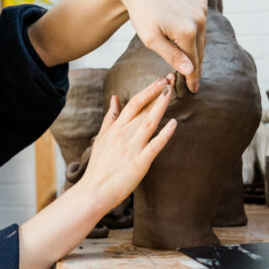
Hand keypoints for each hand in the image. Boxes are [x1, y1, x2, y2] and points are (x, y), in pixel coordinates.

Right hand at [77, 75, 176, 213]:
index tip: (161, 79)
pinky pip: (154, 146)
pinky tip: (174, 123)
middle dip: (157, 92)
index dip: (148, 90)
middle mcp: (124, 134)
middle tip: (171, 77)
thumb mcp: (102, 138)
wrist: (94, 191)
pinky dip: (164, 134)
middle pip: (142, 108)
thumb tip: (116, 98)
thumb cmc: (99, 167)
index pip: (133, 103)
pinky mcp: (139, 162)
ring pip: (149, 122)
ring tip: (171, 91)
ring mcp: (132, 148)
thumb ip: (110, 118)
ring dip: (160, 105)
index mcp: (116, 128)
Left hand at [120, 0, 207, 92]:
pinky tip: (187, 39)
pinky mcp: (200, 1)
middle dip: (195, 65)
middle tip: (193, 82)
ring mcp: (201, 8)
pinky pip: (200, 22)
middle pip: (199, 50)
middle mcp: (199, 18)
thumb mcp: (152, 40)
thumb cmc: (142, 15)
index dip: (193, 77)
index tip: (193, 90)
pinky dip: (195, 32)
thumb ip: (172, 56)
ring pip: (201, 37)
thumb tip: (191, 70)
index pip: (193, 61)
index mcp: (187, 30)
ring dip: (195, 48)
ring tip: (190, 64)